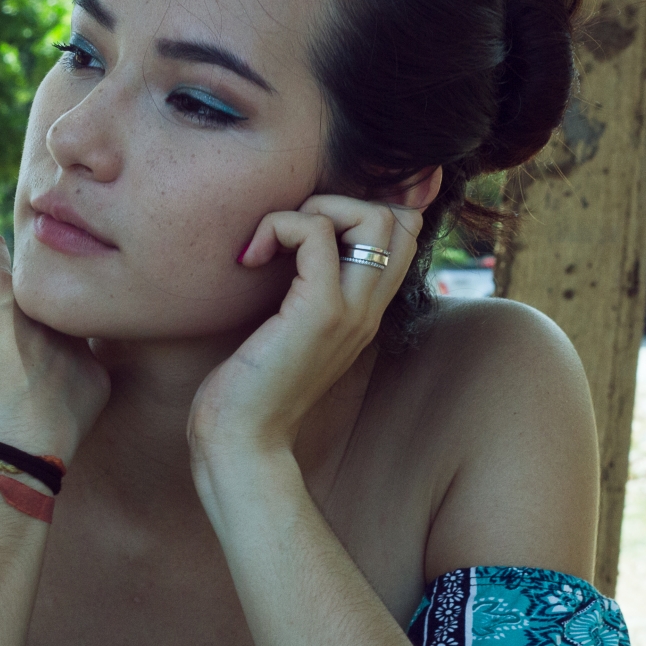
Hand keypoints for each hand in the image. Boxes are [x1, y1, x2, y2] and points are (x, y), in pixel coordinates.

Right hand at [0, 229, 109, 462]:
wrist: (0, 455)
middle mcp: (43, 305)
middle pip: (31, 286)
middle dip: (16, 294)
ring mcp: (75, 341)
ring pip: (63, 326)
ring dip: (47, 335)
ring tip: (23, 362)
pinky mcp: (96, 378)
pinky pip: (82, 370)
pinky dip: (66, 380)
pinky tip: (46, 398)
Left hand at [188, 193, 425, 464]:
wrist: (242, 442)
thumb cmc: (249, 390)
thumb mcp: (284, 332)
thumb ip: (299, 293)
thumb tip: (283, 248)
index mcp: (363, 312)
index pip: (403, 235)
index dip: (359, 212)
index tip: (303, 236)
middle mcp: (368, 309)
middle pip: (399, 219)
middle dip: (339, 203)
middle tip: (287, 236)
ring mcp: (351, 311)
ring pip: (372, 216)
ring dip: (313, 209)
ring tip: (271, 243)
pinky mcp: (320, 312)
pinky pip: (316, 231)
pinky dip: (278, 226)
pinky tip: (251, 258)